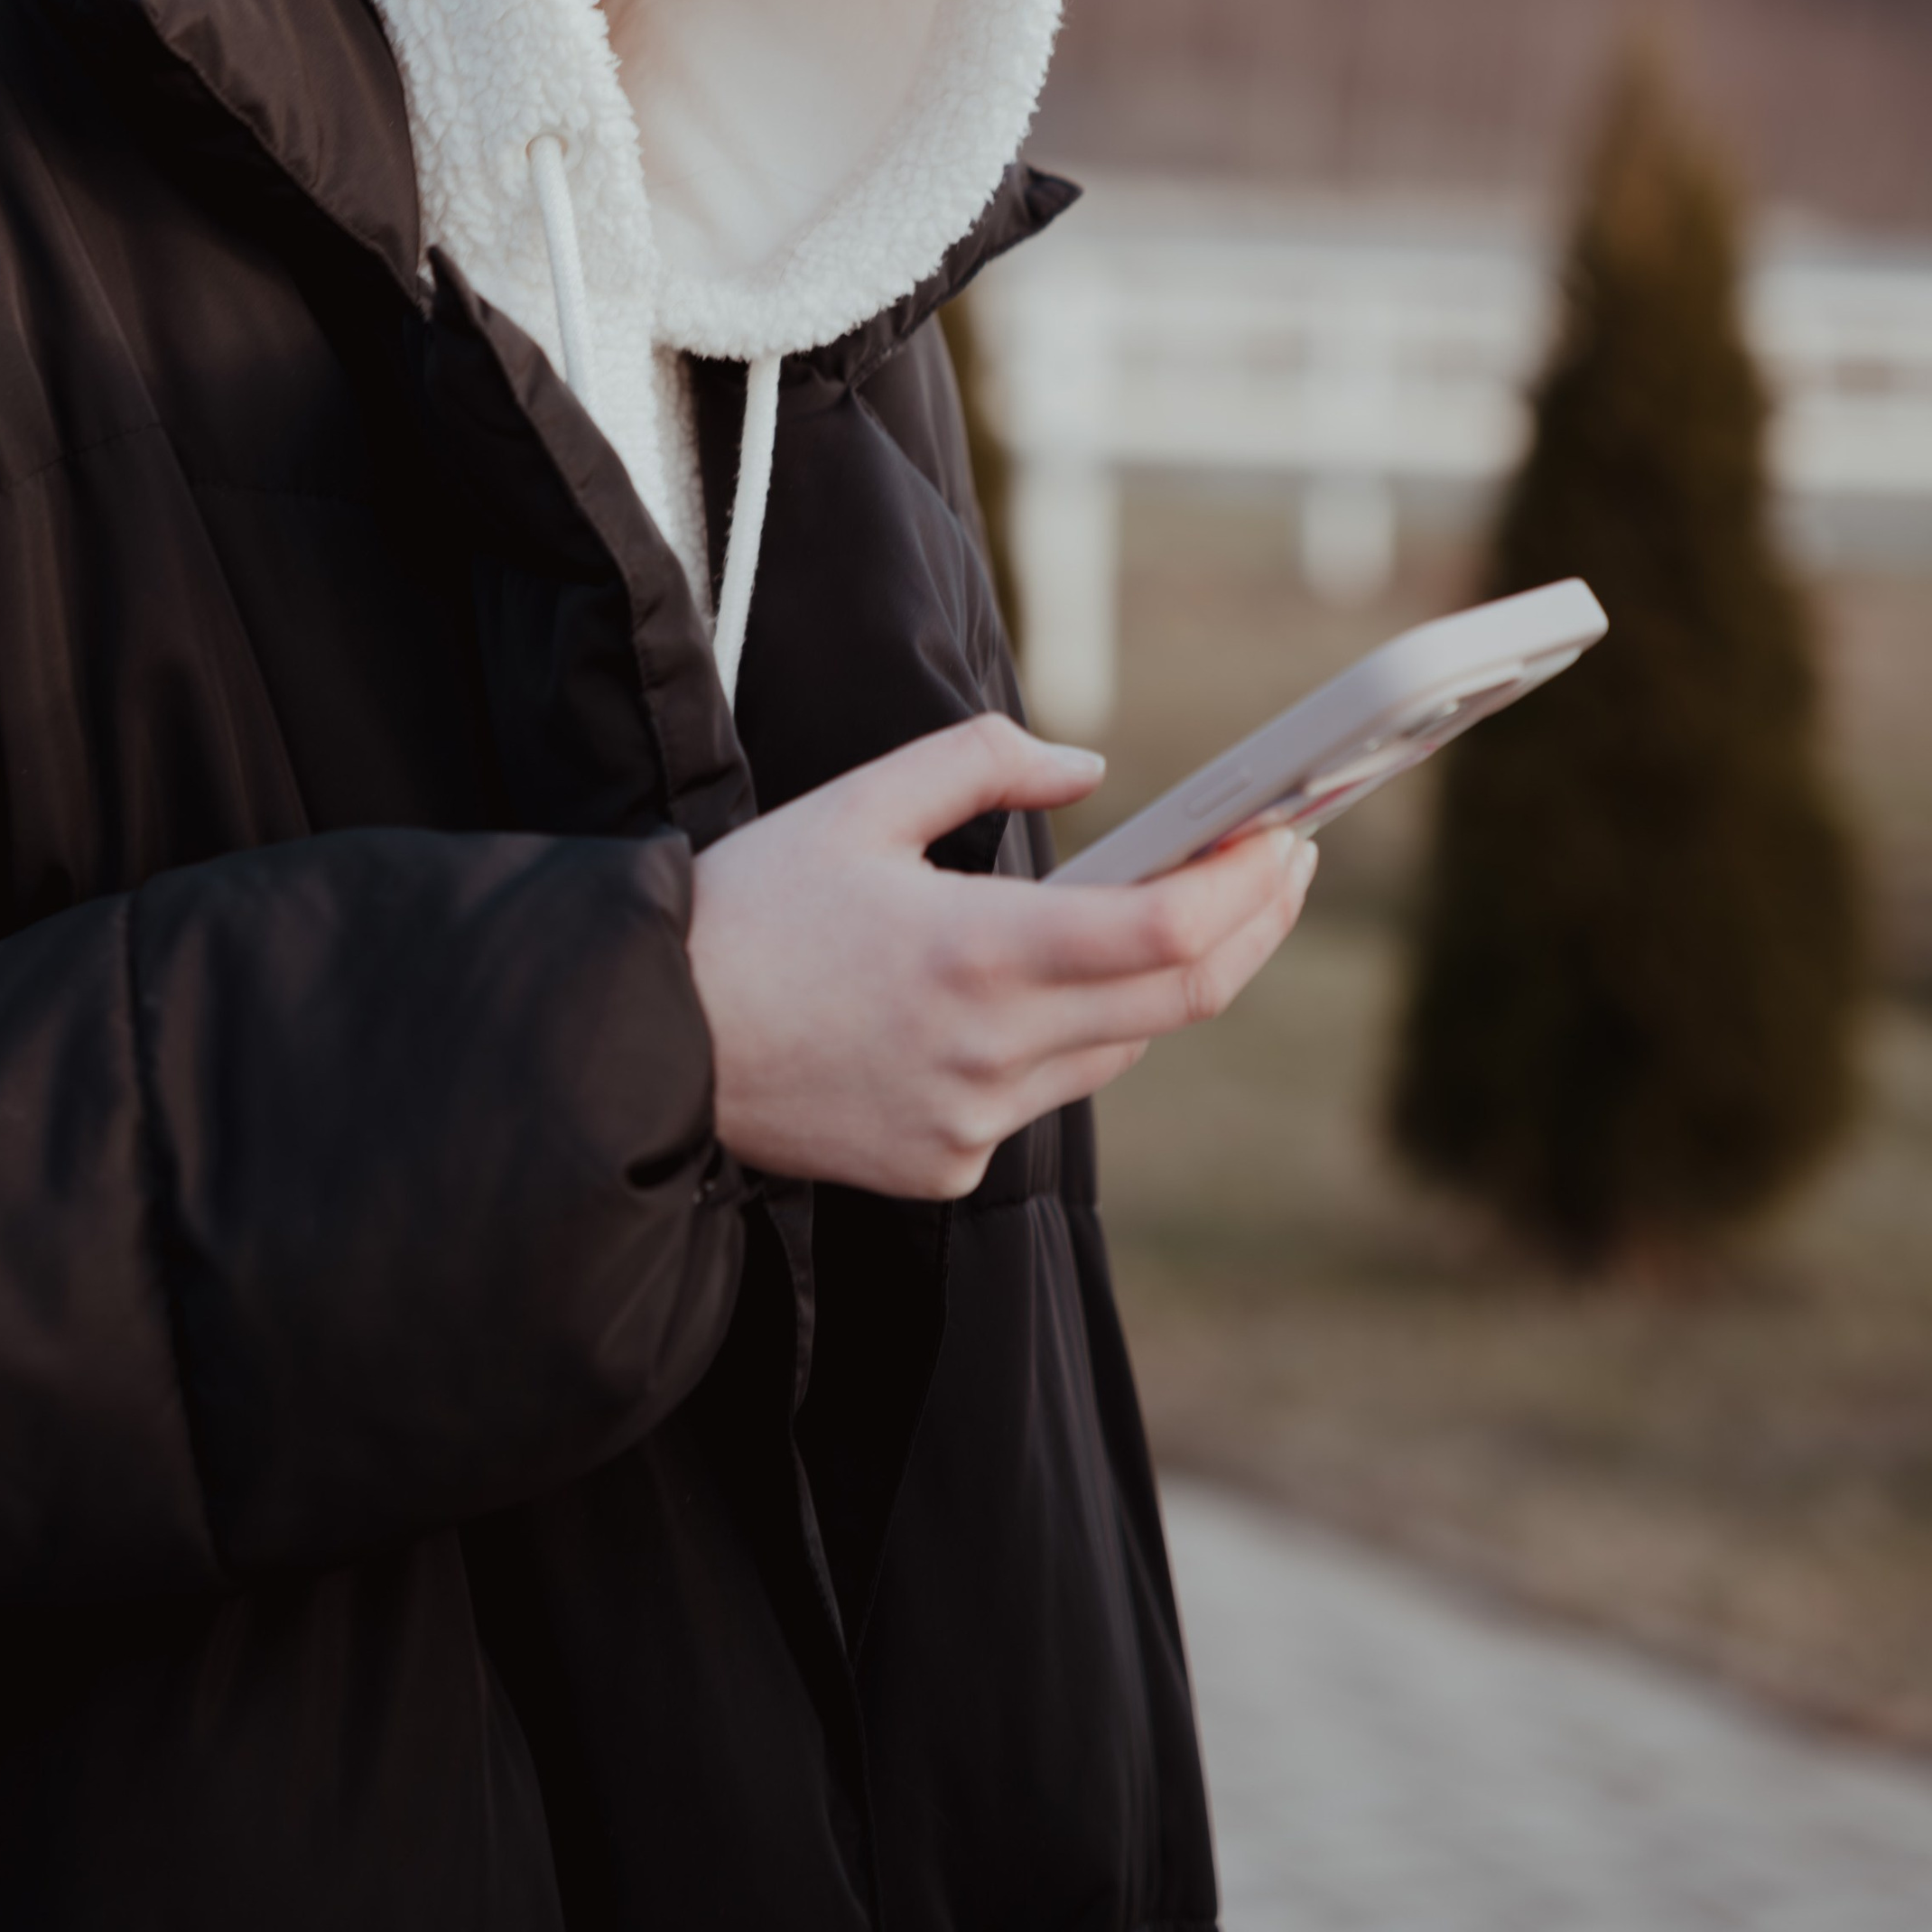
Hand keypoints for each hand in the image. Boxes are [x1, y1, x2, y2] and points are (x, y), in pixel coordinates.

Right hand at [686, 713, 1317, 1198]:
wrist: (645, 1043)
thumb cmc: (748, 909)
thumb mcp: (859, 801)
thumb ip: (983, 763)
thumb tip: (1088, 766)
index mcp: (976, 951)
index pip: (1171, 935)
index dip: (1249, 888)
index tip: (1285, 837)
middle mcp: (989, 1051)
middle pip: (1181, 1000)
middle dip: (1253, 926)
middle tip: (1285, 865)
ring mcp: (969, 1122)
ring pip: (1119, 1049)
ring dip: (1169, 981)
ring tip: (1194, 907)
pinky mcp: (942, 1168)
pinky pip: (1040, 1096)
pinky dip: (1064, 1035)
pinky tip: (1044, 987)